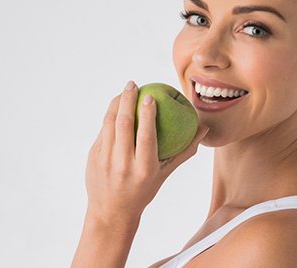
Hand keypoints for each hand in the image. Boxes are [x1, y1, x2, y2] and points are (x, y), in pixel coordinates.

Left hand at [85, 80, 208, 226]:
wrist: (111, 212)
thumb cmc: (142, 191)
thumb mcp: (164, 175)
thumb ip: (183, 151)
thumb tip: (204, 129)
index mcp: (143, 169)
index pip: (146, 136)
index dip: (147, 114)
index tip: (149, 95)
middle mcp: (122, 164)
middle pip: (123, 124)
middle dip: (127, 100)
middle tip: (132, 84)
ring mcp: (104, 161)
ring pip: (109, 124)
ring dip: (115, 104)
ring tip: (123, 92)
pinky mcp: (92, 158)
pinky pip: (101, 132)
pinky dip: (108, 117)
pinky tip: (114, 109)